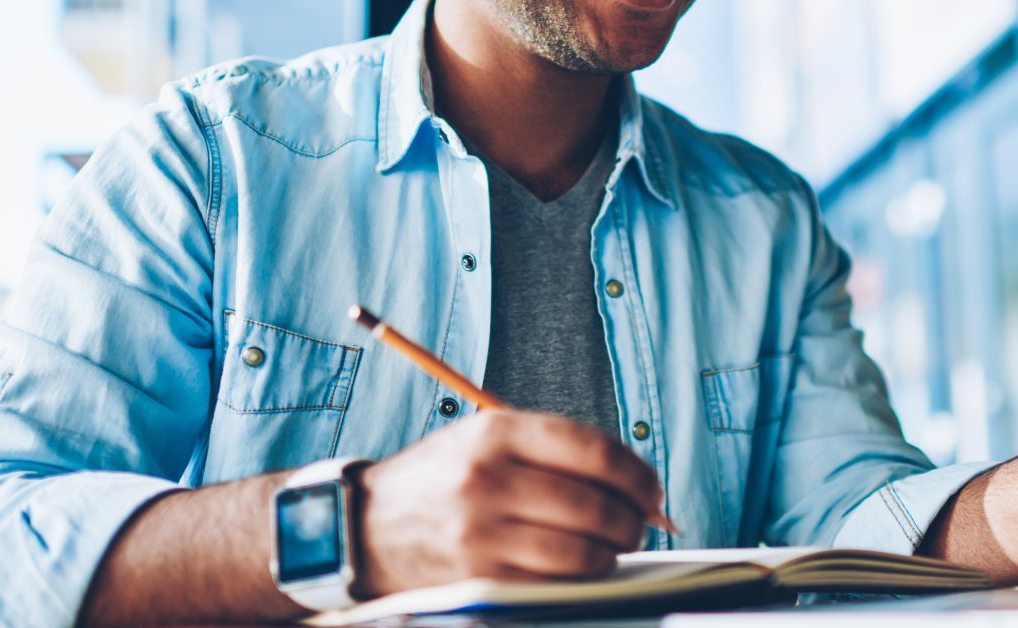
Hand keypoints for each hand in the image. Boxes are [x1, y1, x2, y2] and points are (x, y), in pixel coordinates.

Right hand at [349, 409, 661, 598]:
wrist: (366, 525)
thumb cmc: (443, 478)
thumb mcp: (486, 439)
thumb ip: (554, 452)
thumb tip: (632, 481)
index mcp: (497, 432)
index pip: (593, 450)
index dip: (636, 473)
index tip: (651, 488)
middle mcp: (488, 479)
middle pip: (594, 505)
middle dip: (632, 520)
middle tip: (640, 524)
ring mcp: (481, 533)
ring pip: (580, 551)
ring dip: (610, 554)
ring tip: (612, 547)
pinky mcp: (478, 578)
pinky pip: (552, 584)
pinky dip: (579, 579)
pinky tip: (581, 568)